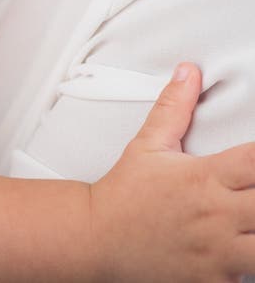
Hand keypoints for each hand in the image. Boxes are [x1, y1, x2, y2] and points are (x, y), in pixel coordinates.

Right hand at [90, 62, 254, 281]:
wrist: (94, 238)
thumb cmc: (125, 193)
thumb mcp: (147, 145)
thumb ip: (173, 108)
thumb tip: (189, 72)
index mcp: (204, 178)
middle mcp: (215, 214)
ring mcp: (217, 252)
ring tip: (254, 225)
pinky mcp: (212, 281)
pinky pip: (246, 279)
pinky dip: (248, 270)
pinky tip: (243, 253)